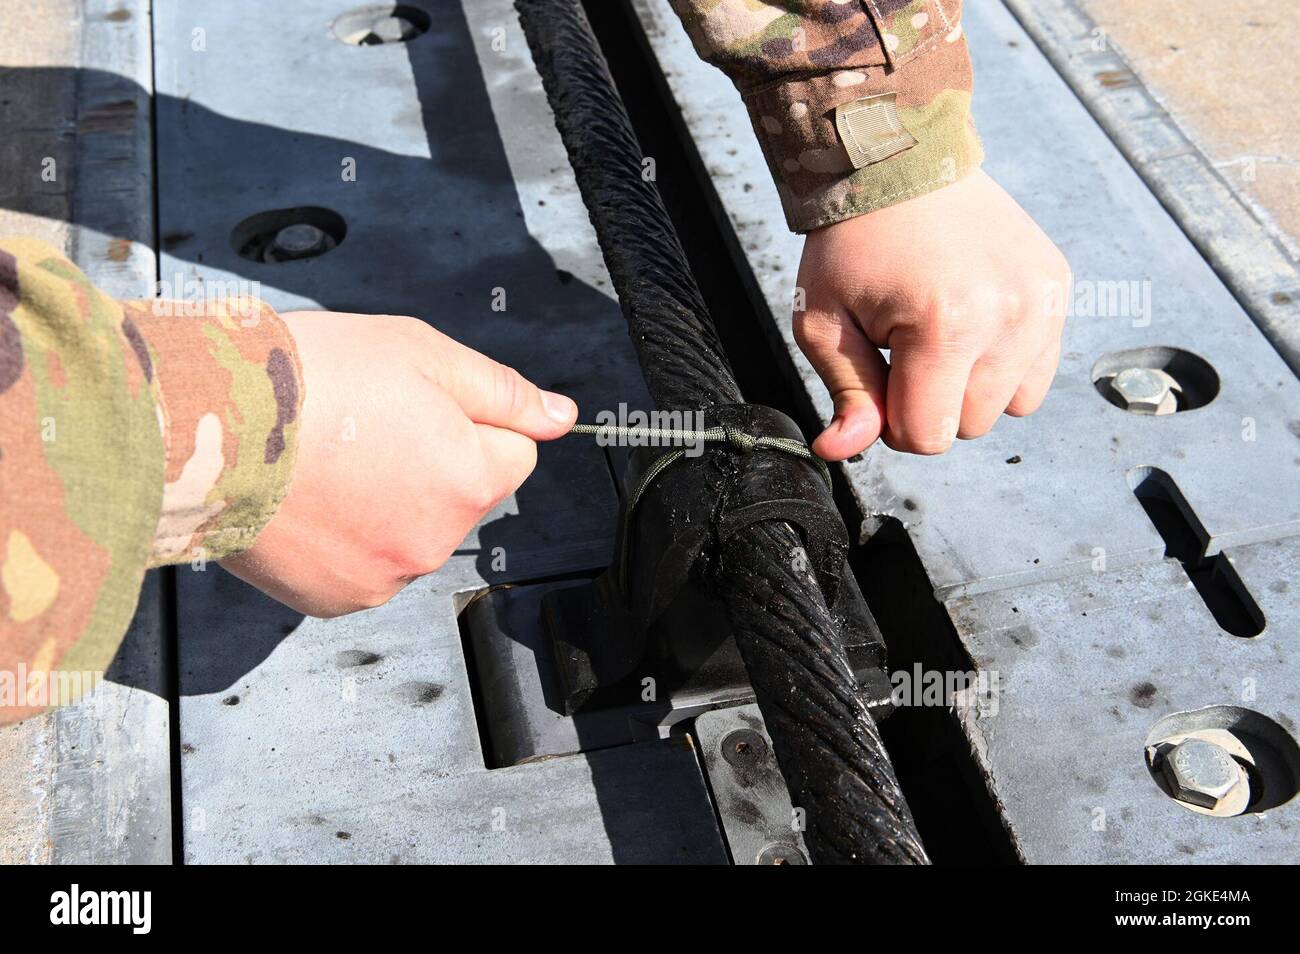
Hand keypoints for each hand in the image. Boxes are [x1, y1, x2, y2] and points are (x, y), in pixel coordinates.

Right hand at [221, 311, 576, 616]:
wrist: (204, 424)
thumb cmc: (309, 380)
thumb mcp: (423, 355)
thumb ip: (503, 392)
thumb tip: (561, 417)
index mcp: (468, 479)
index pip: (513, 456)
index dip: (471, 423)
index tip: (421, 406)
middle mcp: (434, 541)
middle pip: (460, 497)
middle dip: (429, 463)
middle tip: (365, 427)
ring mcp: (382, 577)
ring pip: (409, 532)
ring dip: (385, 503)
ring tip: (327, 461)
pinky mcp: (333, 599)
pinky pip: (362, 566)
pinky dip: (344, 538)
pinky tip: (309, 498)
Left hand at [795, 169, 1070, 459]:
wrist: (900, 161)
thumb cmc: (853, 245)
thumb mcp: (823, 321)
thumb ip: (846, 393)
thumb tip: (838, 451)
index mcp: (945, 327)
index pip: (928, 437)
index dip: (892, 423)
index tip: (878, 378)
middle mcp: (1007, 316)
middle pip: (971, 427)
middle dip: (931, 403)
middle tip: (903, 346)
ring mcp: (1040, 301)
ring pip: (1010, 407)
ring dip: (971, 388)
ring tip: (939, 333)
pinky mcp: (1056, 287)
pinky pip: (1037, 371)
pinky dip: (1004, 364)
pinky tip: (972, 323)